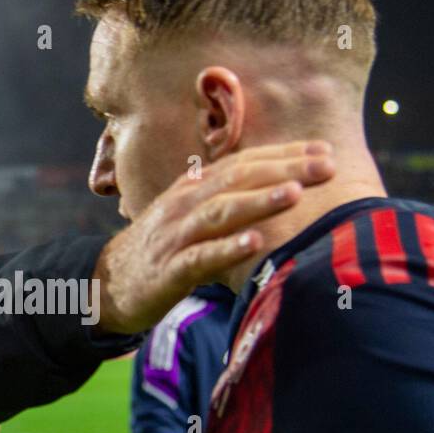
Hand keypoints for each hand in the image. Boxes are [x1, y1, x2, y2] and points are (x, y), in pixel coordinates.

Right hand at [93, 141, 334, 334]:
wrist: (106, 283)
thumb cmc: (161, 248)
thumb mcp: (190, 214)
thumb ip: (225, 198)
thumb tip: (275, 184)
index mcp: (194, 188)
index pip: (244, 162)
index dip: (283, 154)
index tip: (324, 149)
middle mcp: (186, 204)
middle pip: (238, 179)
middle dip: (284, 169)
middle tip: (326, 165)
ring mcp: (176, 236)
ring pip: (220, 211)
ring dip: (258, 201)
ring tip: (294, 193)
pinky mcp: (170, 271)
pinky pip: (201, 258)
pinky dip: (228, 249)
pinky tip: (255, 243)